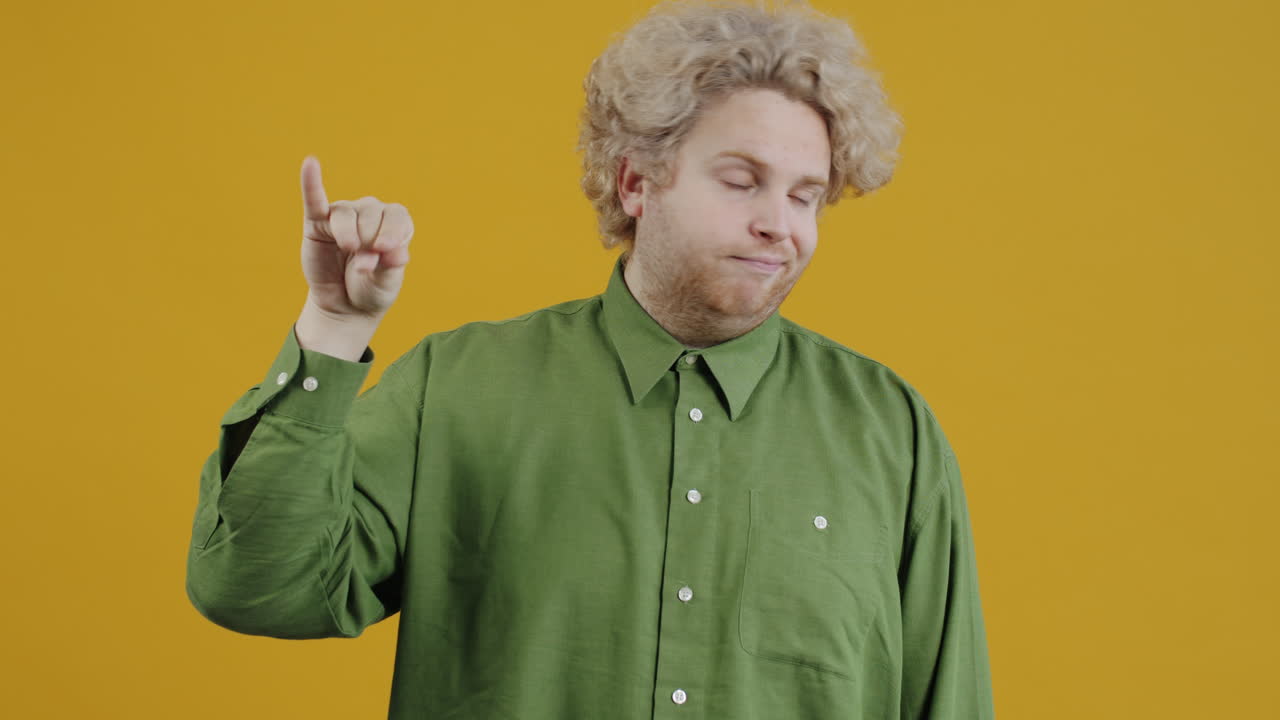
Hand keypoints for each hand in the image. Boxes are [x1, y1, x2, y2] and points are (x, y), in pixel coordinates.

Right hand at [299, 156, 412, 320]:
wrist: (343, 305)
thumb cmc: (370, 290)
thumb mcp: (385, 284)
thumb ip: (390, 268)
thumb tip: (395, 252)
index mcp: (393, 225)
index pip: (397, 216)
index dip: (393, 231)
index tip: (386, 250)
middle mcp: (370, 214)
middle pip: (372, 214)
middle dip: (370, 242)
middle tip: (365, 267)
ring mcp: (344, 216)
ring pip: (347, 213)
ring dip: (349, 233)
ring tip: (349, 250)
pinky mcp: (317, 222)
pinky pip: (314, 198)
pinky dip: (311, 182)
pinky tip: (310, 164)